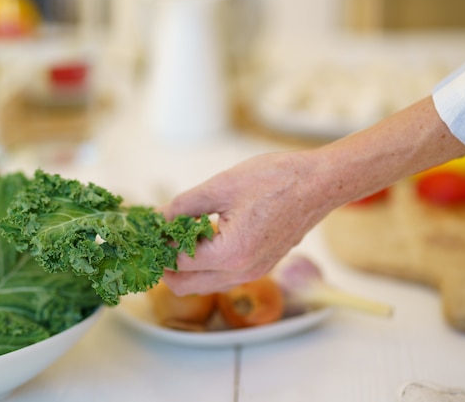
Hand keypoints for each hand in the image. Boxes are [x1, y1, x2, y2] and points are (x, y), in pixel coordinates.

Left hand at [160, 150, 332, 295]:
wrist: (319, 183)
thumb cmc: (276, 180)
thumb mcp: (221, 187)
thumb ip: (183, 206)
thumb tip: (156, 218)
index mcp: (231, 253)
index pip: (177, 263)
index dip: (156, 246)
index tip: (145, 232)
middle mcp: (242, 272)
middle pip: (186, 285)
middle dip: (165, 265)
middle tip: (154, 239)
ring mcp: (254, 272)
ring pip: (204, 285)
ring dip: (184, 267)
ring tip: (173, 235)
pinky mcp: (260, 266)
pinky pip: (222, 276)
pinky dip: (204, 264)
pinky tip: (199, 237)